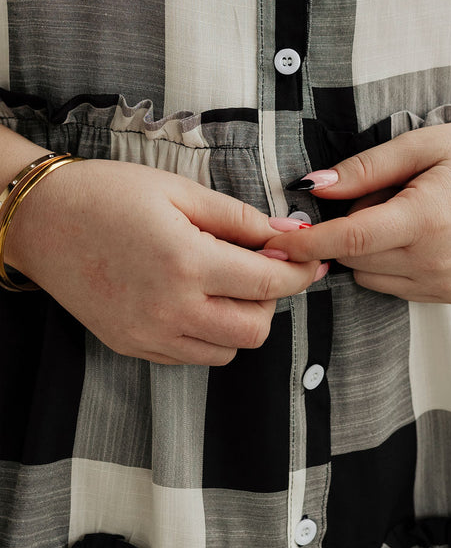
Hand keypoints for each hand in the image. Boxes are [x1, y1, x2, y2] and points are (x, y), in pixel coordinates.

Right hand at [6, 159, 319, 363]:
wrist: (41, 221)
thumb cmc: (107, 195)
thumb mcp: (178, 191)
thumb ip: (239, 217)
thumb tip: (288, 233)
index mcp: (188, 262)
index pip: (269, 283)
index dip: (300, 273)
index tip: (311, 261)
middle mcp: (172, 309)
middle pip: (256, 328)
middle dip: (271, 299)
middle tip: (260, 268)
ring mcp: (151, 335)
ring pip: (228, 350)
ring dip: (241, 320)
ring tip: (225, 284)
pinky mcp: (134, 346)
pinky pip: (192, 357)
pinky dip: (209, 334)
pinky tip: (196, 300)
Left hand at [265, 117, 450, 302]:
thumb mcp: (419, 144)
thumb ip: (363, 169)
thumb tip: (311, 188)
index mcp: (428, 219)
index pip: (349, 239)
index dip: (306, 240)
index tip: (274, 240)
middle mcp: (438, 261)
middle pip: (354, 258)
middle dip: (348, 229)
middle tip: (382, 194)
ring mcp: (448, 284)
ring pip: (370, 276)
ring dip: (369, 248)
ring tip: (405, 212)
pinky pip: (394, 285)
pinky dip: (390, 262)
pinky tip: (419, 233)